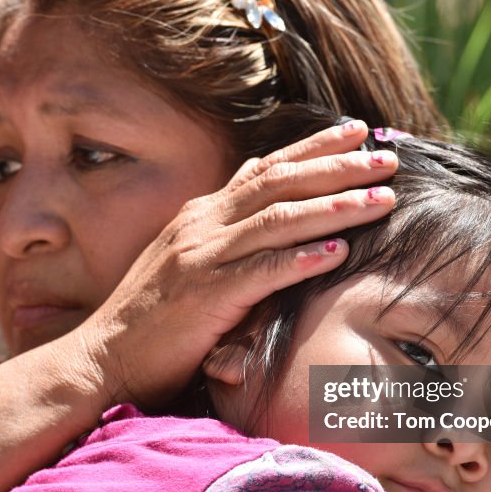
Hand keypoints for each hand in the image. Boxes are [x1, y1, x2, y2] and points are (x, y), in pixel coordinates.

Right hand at [78, 121, 397, 405]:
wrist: (102, 358)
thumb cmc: (152, 322)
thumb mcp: (189, 266)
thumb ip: (227, 244)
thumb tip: (273, 230)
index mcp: (202, 216)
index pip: (265, 169)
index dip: (313, 148)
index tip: (356, 133)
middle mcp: (202, 225)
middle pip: (280, 183)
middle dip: (338, 167)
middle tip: (388, 159)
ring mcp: (201, 257)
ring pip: (278, 219)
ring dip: (334, 207)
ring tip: (381, 200)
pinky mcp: (204, 296)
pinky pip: (260, 271)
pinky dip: (301, 259)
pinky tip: (338, 251)